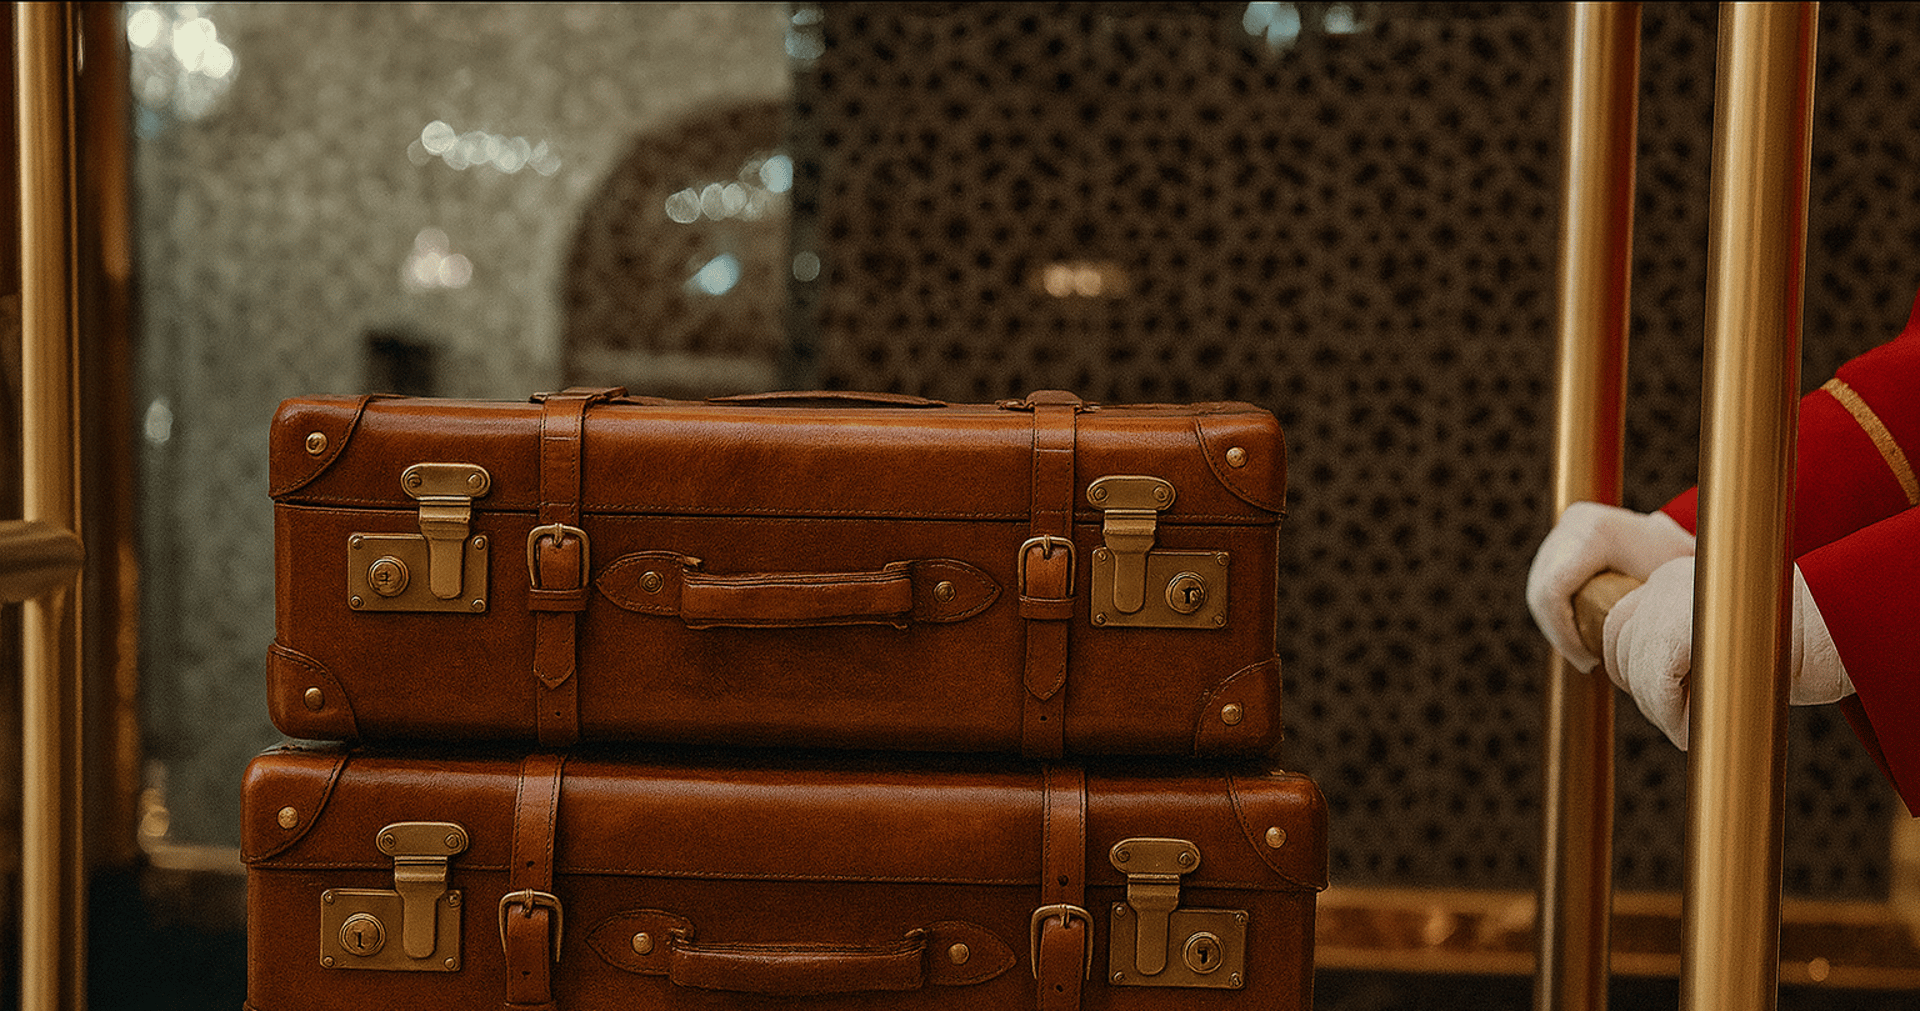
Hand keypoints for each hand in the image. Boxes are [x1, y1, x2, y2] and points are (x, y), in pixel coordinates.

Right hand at [1526, 502, 1696, 672]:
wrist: (1676, 536)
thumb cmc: (1678, 564)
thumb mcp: (1673, 582)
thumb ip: (1659, 604)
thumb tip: (1651, 649)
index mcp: (1595, 532)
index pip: (1555, 590)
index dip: (1563, 633)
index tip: (1588, 662)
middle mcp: (1571, 525)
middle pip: (1541, 591)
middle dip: (1557, 633)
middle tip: (1583, 662)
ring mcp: (1561, 531)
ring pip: (1538, 589)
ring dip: (1554, 626)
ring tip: (1580, 653)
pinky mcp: (1558, 541)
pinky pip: (1543, 584)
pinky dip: (1555, 613)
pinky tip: (1575, 635)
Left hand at [1602, 556, 1853, 748]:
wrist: (1848, 625)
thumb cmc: (1805, 641)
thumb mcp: (1734, 638)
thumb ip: (1689, 649)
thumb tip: (1648, 688)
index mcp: (1681, 577)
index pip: (1621, 623)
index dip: (1632, 668)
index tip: (1663, 699)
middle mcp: (1669, 580)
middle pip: (1618, 644)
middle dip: (1640, 689)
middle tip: (1680, 719)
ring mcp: (1675, 601)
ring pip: (1635, 669)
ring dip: (1659, 710)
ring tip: (1697, 729)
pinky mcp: (1687, 628)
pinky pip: (1657, 683)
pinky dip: (1673, 715)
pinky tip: (1698, 730)